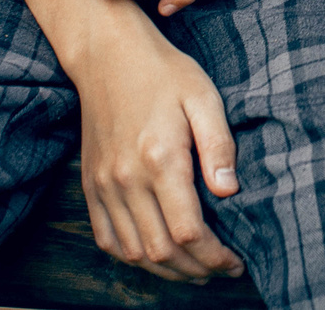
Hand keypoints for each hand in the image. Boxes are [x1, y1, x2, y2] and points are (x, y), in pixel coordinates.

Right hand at [73, 24, 245, 282]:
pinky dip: (131, 256)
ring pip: (133, 252)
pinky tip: (156, 256)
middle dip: (196, 269)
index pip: (187, 232)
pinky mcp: (89, 184)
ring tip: (195, 268)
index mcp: (159, 159)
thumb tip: (229, 191)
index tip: (235, 260)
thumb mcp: (203, 97)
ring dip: (166, 270)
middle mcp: (126, 179)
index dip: (214, 256)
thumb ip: (218, 146)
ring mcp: (102, 185)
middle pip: (161, 251)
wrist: (107, 54)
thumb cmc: (163, 72)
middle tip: (222, 268)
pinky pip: (107, 238)